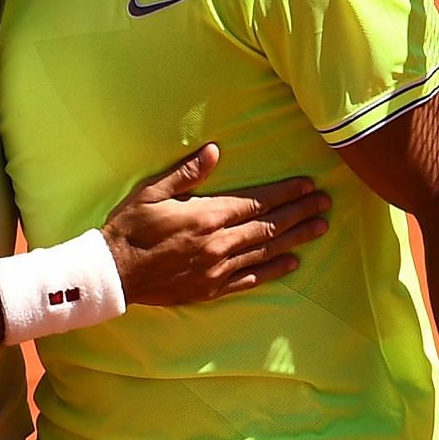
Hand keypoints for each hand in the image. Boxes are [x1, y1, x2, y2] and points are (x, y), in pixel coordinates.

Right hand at [100, 144, 328, 305]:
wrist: (113, 273)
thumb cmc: (129, 228)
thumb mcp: (152, 192)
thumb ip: (187, 173)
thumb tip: (214, 151)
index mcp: (207, 215)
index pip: (257, 202)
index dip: (285, 193)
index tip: (308, 186)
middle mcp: (218, 243)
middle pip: (268, 226)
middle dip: (299, 212)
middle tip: (325, 204)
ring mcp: (217, 269)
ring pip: (265, 250)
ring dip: (295, 239)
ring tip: (319, 228)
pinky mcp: (211, 288)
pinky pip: (250, 278)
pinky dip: (273, 270)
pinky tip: (292, 263)